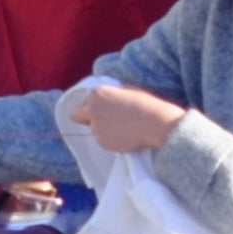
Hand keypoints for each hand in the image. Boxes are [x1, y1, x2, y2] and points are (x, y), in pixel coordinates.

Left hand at [63, 81, 189, 155]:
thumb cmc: (145, 104)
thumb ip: (110, 95)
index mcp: (97, 93)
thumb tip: (105, 100)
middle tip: (101, 121)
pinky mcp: (102, 142)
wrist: (155, 124)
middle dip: (85, 118)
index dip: (95, 105)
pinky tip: (124, 136)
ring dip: (102, 129)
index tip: (106, 108)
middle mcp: (92, 110)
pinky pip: (102, 141)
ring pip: (92, 130)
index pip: (85, 100)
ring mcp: (95, 128)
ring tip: (122, 128)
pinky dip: (110, 140)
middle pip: (77, 116)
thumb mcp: (125, 91)